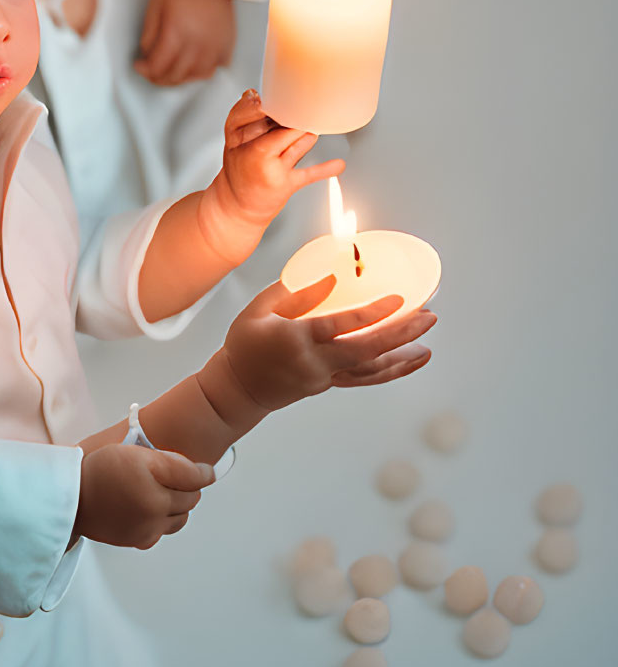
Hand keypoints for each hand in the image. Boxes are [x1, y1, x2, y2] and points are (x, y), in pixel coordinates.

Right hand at [74, 442, 213, 549]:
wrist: (73, 498)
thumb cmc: (102, 470)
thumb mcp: (140, 454)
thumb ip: (177, 465)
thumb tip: (208, 474)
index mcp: (159, 496)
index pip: (196, 484)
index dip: (197, 471)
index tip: (193, 466)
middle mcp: (157, 519)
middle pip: (189, 502)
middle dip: (183, 487)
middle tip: (164, 473)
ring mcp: (148, 533)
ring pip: (178, 519)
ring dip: (174, 505)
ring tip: (155, 489)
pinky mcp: (137, 541)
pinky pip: (161, 531)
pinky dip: (160, 519)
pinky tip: (144, 505)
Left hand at [136, 0, 234, 85]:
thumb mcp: (155, 9)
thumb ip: (149, 37)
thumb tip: (147, 56)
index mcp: (176, 34)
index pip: (158, 67)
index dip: (145, 70)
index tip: (139, 66)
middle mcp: (197, 44)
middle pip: (176, 76)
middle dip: (159, 78)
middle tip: (152, 72)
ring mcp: (215, 46)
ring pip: (197, 77)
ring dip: (181, 78)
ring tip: (171, 71)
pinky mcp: (228, 43)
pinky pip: (216, 67)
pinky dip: (204, 70)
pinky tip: (194, 64)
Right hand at [198, 91, 344, 249]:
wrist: (236, 207)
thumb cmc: (239, 168)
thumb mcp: (234, 142)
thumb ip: (246, 119)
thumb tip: (254, 92)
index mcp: (235, 138)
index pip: (254, 111)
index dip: (268, 104)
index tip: (279, 98)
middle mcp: (252, 153)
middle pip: (280, 126)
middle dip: (293, 119)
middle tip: (304, 112)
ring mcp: (270, 170)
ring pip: (297, 144)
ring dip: (307, 136)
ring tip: (308, 134)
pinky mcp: (285, 186)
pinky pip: (309, 174)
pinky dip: (325, 169)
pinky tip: (339, 164)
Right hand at [206, 279, 434, 428]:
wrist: (238, 388)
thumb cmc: (246, 343)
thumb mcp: (261, 308)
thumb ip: (297, 293)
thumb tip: (332, 278)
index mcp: (296, 338)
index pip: (341, 325)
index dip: (372, 313)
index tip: (398, 299)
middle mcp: (315, 362)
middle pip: (367, 350)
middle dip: (401, 334)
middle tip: (428, 317)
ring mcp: (324, 377)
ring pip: (370, 370)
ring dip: (401, 356)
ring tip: (427, 344)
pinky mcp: (329, 385)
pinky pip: (365, 379)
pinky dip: (390, 371)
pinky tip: (408, 362)